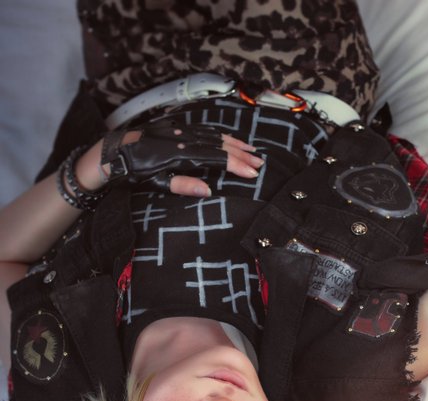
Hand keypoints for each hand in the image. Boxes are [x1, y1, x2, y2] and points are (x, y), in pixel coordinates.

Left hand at [100, 120, 263, 195]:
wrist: (111, 152)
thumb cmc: (132, 172)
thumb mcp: (155, 183)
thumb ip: (182, 186)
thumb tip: (208, 191)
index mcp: (179, 153)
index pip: (216, 158)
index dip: (236, 165)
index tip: (252, 172)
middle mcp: (181, 137)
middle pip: (219, 144)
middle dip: (242, 153)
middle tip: (260, 162)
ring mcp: (178, 129)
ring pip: (212, 134)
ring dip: (234, 142)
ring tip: (251, 149)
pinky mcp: (174, 126)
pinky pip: (202, 128)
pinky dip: (219, 134)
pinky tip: (227, 138)